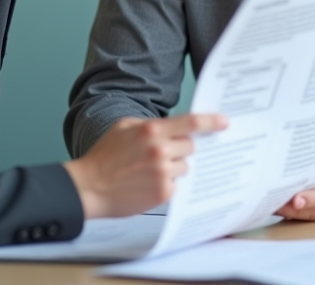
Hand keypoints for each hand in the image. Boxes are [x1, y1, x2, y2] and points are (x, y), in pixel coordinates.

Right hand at [62, 114, 227, 219]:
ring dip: (174, 167)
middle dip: (182, 148)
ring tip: (149, 171)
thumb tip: (172, 126)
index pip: (190, 123)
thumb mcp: (124, 127)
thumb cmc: (104, 157)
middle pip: (191, 146)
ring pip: (185, 166)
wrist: (89, 187)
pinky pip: (177, 184)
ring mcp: (163, 173)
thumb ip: (150, 124)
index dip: (211, 122)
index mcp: (151, 131)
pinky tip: (147, 184)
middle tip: (164, 153)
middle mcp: (160, 150)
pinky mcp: (162, 193)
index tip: (225, 122)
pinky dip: (166, 183)